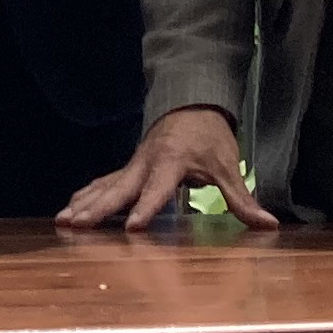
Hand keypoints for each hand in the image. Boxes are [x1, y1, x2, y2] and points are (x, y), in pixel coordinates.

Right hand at [59, 106, 276, 232]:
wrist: (191, 104)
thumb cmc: (210, 138)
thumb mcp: (228, 166)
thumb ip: (242, 199)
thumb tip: (268, 224)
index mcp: (170, 162)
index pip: (156, 190)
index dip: (145, 209)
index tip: (131, 228)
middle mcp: (145, 163)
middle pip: (117, 189)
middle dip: (97, 208)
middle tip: (76, 224)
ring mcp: (133, 165)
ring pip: (104, 186)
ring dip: (84, 204)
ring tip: (63, 221)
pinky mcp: (128, 168)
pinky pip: (103, 182)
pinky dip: (86, 195)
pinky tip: (70, 208)